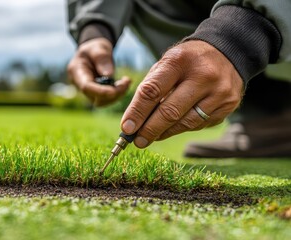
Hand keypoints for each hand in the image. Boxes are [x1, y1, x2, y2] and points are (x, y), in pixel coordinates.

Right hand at [67, 38, 130, 105]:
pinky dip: (118, 93)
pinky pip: (107, 99)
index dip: (100, 91)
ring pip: (102, 102)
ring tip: (126, 81)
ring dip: (117, 94)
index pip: (86, 87)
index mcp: (76, 71)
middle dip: (113, 93)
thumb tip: (109, 75)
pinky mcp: (96, 94)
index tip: (114, 91)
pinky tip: (124, 83)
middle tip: (126, 81)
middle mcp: (80, 85)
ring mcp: (88, 92)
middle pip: (95, 98)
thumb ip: (102, 59)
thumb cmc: (94, 48)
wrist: (93, 53)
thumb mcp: (98, 47)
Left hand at [120, 40, 243, 147]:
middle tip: (138, 141)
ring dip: (165, 133)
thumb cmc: (187, 61)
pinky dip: (182, 128)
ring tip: (151, 137)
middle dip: (150, 129)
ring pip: (186, 123)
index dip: (137, 112)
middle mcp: (202, 76)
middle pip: (170, 111)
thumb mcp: (166, 63)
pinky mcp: (228, 105)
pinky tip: (172, 128)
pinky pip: (199, 124)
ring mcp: (219, 92)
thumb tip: (135, 122)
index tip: (126, 128)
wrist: (227, 51)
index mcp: (179, 61)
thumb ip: (150, 88)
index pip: (153, 91)